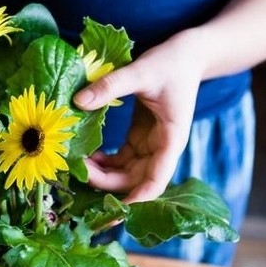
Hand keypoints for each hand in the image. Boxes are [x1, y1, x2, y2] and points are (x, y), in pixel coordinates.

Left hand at [73, 30, 202, 202]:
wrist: (188, 54)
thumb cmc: (172, 63)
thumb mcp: (141, 72)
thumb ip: (111, 86)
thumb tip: (78, 101)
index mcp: (171, 140)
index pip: (156, 181)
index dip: (136, 200)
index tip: (113, 212)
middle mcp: (162, 148)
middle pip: (135, 180)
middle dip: (107, 184)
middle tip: (78, 173)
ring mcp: (151, 145)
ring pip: (126, 173)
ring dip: (103, 175)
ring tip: (77, 165)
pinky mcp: (141, 137)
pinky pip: (121, 159)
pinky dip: (104, 162)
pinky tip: (87, 156)